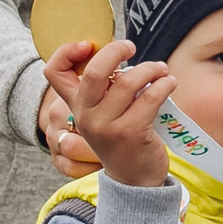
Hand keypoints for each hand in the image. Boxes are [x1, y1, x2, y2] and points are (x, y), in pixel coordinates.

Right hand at [41, 39, 175, 188]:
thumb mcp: (103, 113)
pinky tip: (169, 83)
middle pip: (94, 72)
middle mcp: (85, 115)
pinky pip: (149, 97)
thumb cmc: (122, 136)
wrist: (133, 179)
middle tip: (131, 47)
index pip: (54, 72)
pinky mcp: (130, 133)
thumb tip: (119, 50)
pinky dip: (164, 85)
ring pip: (127, 82)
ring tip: (161, 70)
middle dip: (116, 51)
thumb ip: (103, 87)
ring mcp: (106, 126)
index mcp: (75, 106)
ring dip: (150, 69)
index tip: (89, 44)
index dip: (66, 51)